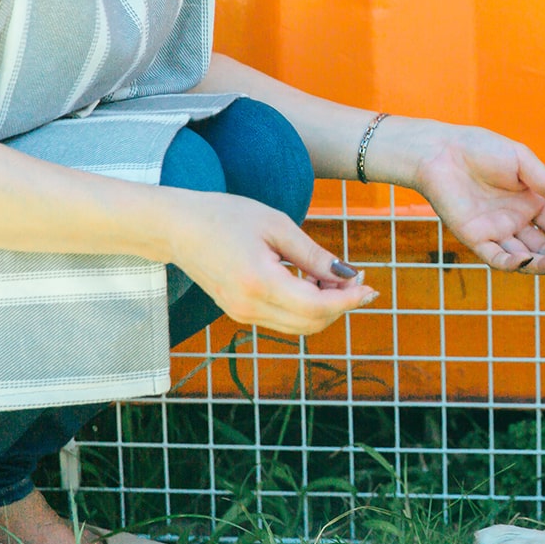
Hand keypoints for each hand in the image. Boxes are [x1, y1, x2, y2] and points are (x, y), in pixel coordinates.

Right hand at [164, 189, 375, 333]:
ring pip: (300, 326)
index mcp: (259, 282)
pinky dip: (306, 308)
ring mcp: (243, 314)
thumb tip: (347, 274)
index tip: (369, 285)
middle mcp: (250, 306)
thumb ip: (313, 255)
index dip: (348, 299)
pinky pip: (284, 320)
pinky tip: (310, 282)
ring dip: (325, 308)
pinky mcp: (240, 313)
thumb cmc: (225, 217)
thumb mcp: (276, 226)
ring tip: (332, 276)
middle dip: (342, 305)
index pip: (317, 306)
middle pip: (312, 323)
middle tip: (356, 279)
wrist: (176, 228)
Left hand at [410, 124, 544, 272]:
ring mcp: (495, 232)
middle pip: (544, 246)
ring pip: (525, 258)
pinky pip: (497, 259)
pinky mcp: (475, 239)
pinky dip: (514, 264)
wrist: (442, 151)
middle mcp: (514, 221)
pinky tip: (528, 260)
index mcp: (529, 202)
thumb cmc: (480, 149)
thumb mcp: (522, 161)